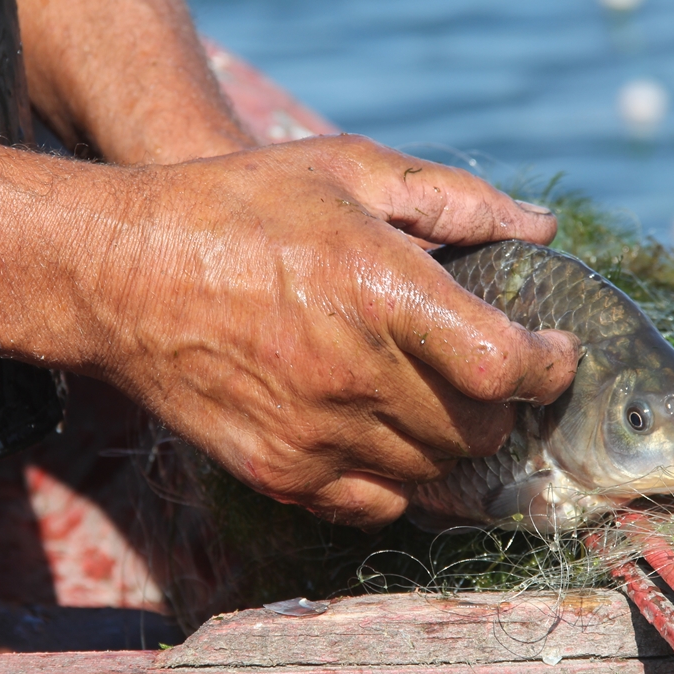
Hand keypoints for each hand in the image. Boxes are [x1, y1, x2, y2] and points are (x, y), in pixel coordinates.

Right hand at [88, 135, 580, 526]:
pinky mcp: (281, 474)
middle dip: (501, 400)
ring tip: (431, 393)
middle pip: (480, 428)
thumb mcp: (345, 169)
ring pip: (436, 470)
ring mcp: (315, 434)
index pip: (506, 366)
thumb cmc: (238, 208)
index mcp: (380, 290)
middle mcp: (354, 374)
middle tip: (485, 367)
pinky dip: (400, 476)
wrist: (120, 275)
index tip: (553, 352)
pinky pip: (379, 504)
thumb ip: (452, 198)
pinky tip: (384, 430)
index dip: (549, 367)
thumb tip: (540, 226)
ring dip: (452, 437)